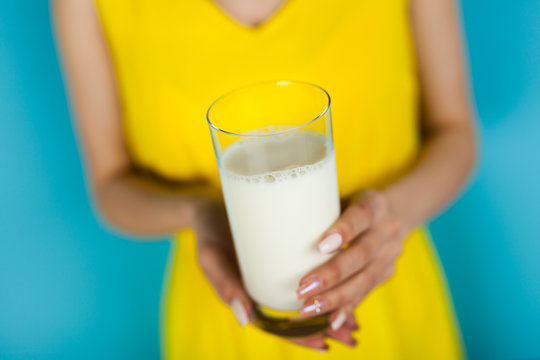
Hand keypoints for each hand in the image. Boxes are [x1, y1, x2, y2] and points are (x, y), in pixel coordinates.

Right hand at [194, 199, 359, 351]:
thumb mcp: (211, 259)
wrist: (211, 210)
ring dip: (331, 312)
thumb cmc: (210, 235)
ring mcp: (276, 277)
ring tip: (356, 322)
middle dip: (326, 329)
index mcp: (249, 300)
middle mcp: (266, 293)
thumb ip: (224, 284)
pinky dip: (329, 288)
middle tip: (352, 336)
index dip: (301, 337)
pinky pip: (309, 278)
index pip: (278, 327)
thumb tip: (246, 319)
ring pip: (307, 300)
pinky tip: (348, 289)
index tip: (324, 342)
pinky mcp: (284, 259)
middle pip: (298, 318)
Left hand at [296, 190, 408, 325]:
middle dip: (331, 275)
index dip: (343, 231)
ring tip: (307, 308)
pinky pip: (366, 293)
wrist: (396, 213)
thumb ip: (318, 209)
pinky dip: (346, 308)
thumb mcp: (340, 197)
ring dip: (334, 297)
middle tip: (302, 288)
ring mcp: (389, 254)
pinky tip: (330, 320)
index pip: (360, 216)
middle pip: (361, 254)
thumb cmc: (351, 204)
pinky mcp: (386, 273)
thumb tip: (276, 219)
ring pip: (364, 279)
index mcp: (374, 205)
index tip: (321, 246)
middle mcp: (386, 230)